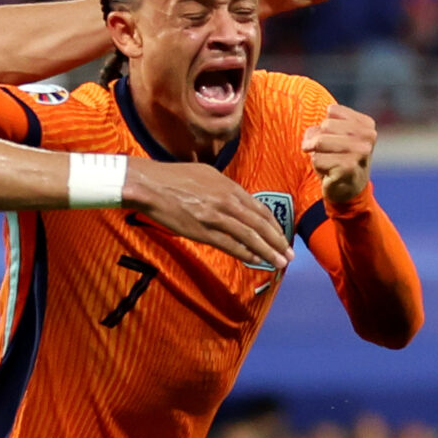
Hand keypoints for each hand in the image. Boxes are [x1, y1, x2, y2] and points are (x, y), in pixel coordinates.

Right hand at [122, 158, 289, 270]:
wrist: (149, 185)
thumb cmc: (174, 178)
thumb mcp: (206, 175)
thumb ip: (225, 189)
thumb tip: (238, 202)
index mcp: (229, 187)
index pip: (260, 210)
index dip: (275, 226)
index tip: (283, 238)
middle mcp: (227, 201)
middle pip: (260, 225)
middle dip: (277, 242)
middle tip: (289, 255)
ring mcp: (215, 217)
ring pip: (249, 237)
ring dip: (267, 252)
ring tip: (279, 263)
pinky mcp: (202, 231)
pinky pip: (229, 245)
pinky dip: (245, 254)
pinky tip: (255, 261)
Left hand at [301, 103, 375, 204]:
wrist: (350, 189)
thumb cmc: (340, 158)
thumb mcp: (334, 136)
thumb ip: (323, 126)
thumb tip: (311, 138)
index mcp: (367, 124)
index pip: (332, 111)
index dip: (324, 125)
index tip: (330, 137)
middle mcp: (368, 137)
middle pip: (326, 125)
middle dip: (316, 138)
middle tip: (321, 152)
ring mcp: (360, 152)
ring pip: (320, 142)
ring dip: (316, 153)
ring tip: (325, 162)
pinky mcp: (348, 168)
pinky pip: (318, 159)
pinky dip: (317, 166)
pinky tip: (328, 172)